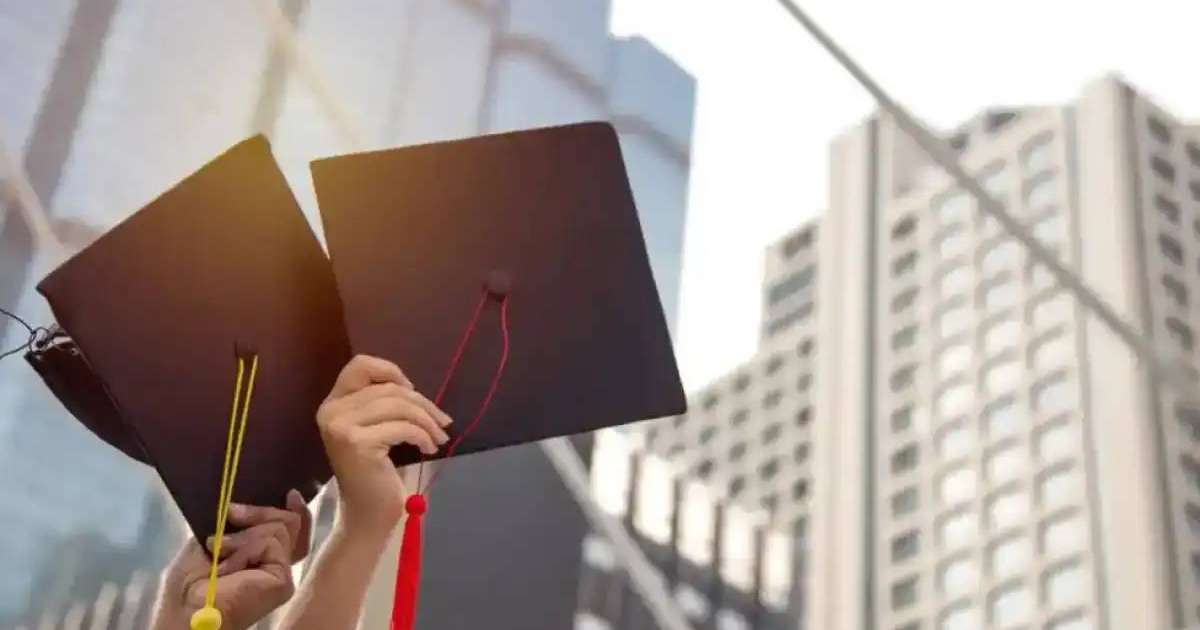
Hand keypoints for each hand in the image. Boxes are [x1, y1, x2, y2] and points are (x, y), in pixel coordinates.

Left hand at [153, 491, 311, 629]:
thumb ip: (244, 524)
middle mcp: (278, 565)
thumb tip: (266, 500)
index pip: (294, 530)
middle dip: (259, 511)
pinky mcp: (283, 581)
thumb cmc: (191, 581)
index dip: (297, 511)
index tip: (290, 494)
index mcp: (264, 556)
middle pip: (289, 522)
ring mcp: (283, 574)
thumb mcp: (217, 538)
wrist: (185, 608)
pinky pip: (271, 543)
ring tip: (219, 553)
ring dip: (242, 537)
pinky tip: (226, 566)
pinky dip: (244, 549)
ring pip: (279, 528)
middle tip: (231, 514)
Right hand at [317, 355, 451, 533]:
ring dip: (427, 421)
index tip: (414, 390)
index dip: (391, 371)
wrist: (367, 514)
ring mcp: (341, 427)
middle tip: (443, 423)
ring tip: (439, 438)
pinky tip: (429, 448)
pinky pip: (403, 427)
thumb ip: (384, 403)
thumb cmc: (376, 472)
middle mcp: (331, 411)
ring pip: (398, 405)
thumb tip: (414, 388)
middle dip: (423, 403)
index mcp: (333, 404)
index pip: (360, 365)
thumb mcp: (377, 429)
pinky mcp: (357, 444)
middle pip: (388, 388)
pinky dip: (423, 436)